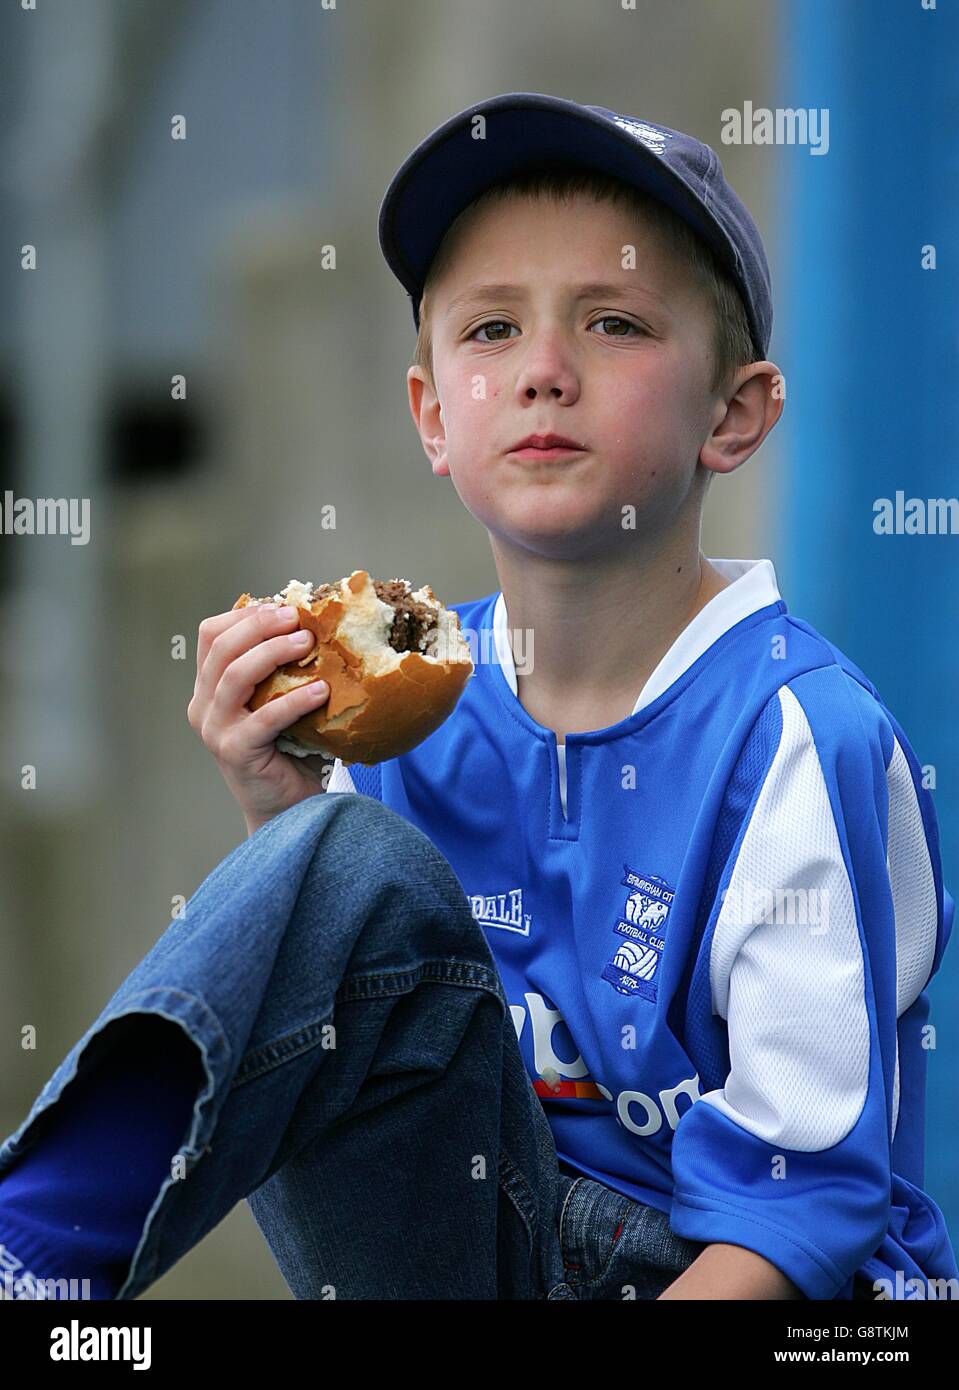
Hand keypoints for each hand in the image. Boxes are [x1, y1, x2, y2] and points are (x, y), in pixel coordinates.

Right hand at [188, 602, 332, 833]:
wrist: (288, 808)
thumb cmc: (291, 750)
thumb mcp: (279, 700)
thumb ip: (283, 669)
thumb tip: (318, 623)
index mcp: (209, 687)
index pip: (210, 635)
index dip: (244, 615)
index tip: (280, 606)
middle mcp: (203, 706)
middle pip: (221, 649)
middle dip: (260, 625)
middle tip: (297, 618)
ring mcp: (214, 730)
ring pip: (235, 676)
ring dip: (272, 653)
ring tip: (308, 643)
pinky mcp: (234, 752)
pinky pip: (264, 718)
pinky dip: (294, 700)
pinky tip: (321, 691)